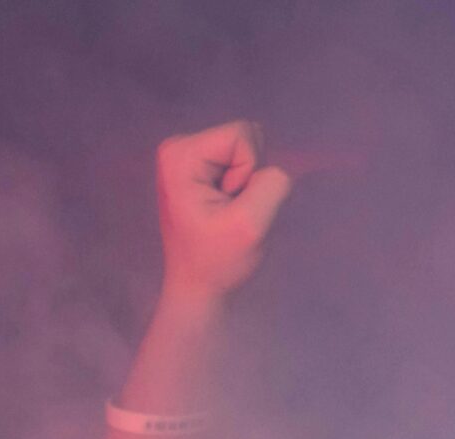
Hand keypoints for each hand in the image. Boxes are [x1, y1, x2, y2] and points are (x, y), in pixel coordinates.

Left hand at [156, 120, 293, 307]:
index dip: (248, 173)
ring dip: (247, 184)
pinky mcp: (198, 166)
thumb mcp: (251, 225)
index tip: (229, 205)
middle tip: (228, 211)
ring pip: (247, 150)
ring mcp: (187, 155)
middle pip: (245, 138)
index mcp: (181, 154)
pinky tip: (223, 210)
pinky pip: (242, 161)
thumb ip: (271, 185)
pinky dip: (242, 188)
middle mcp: (178, 146)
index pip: (242, 135)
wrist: (197, 287)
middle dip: (248, 177)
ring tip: (225, 212)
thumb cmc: (219, 261)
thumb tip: (276, 167)